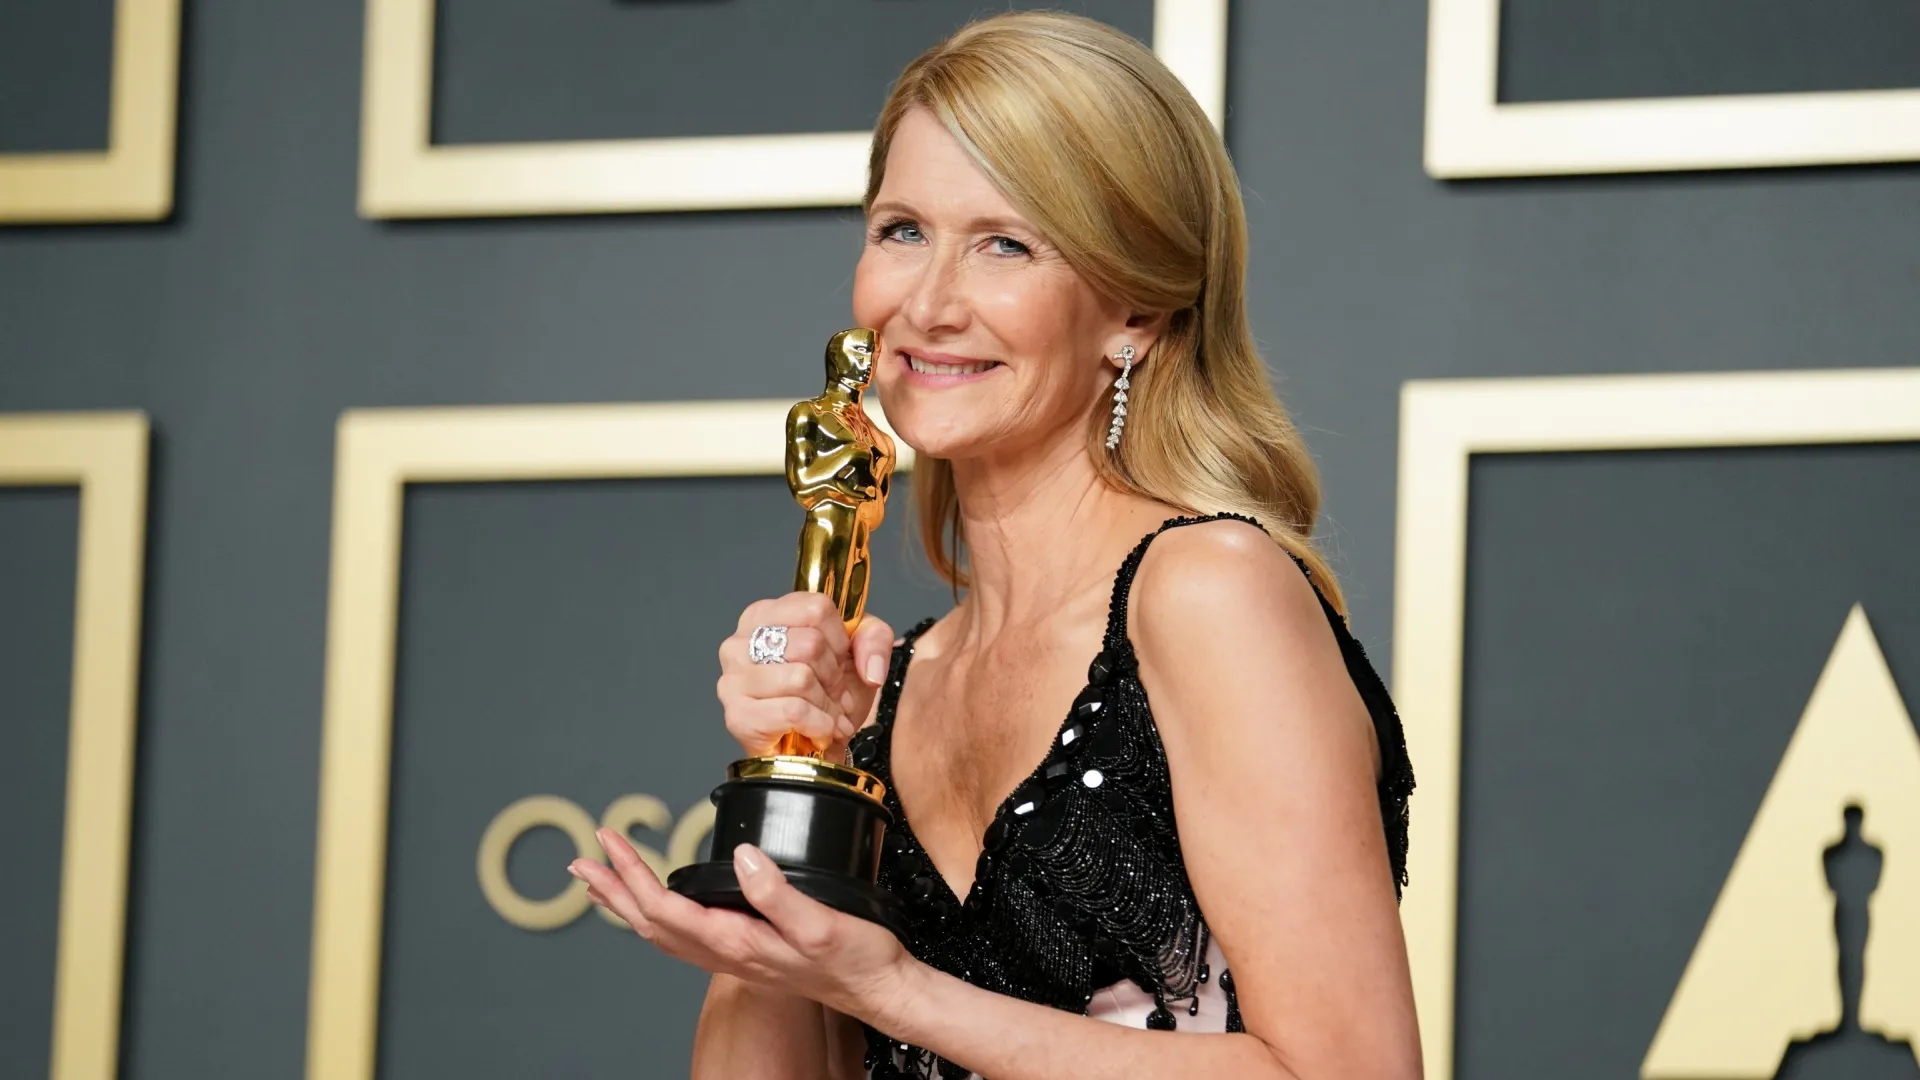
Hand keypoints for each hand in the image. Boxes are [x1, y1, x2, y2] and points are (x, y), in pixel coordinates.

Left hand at [571, 830, 919, 1025]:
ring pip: (664, 933)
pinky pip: (685, 937)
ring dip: (629, 906)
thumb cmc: (856, 959)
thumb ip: (778, 892)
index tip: (611, 841)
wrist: (878, 989)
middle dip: (613, 890)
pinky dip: (658, 918)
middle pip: (650, 923)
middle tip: (582, 862)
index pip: (664, 908)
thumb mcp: (822, 922)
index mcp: (737, 941)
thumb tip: (743, 856)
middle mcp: (727, 953)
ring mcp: (735, 957)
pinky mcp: (747, 952)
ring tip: (604, 883)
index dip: (631, 874)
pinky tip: (660, 907)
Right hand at [718, 593, 895, 756]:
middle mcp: (739, 642)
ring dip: (828, 704)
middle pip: (810, 644)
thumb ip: (874, 639)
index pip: (816, 608)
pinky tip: (820, 731)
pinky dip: (819, 724)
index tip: (839, 661)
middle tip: (835, 694)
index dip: (839, 639)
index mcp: (764, 615)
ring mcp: (733, 679)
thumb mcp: (858, 653)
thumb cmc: (826, 693)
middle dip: (834, 676)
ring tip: (828, 714)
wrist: (813, 748)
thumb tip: (871, 669)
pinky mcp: (738, 716)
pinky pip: (793, 711)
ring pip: (801, 678)